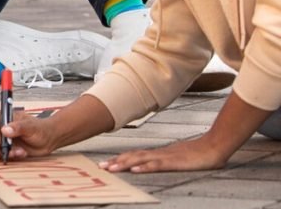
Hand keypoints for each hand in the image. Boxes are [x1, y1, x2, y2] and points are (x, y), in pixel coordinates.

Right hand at [0, 111, 59, 159]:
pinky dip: (10, 157)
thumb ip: (18, 127)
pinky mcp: (6, 149)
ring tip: (19, 152)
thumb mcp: (31, 126)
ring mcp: (3, 139)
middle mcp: (1, 128)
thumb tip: (5, 129)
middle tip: (8, 151)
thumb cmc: (41, 129)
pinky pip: (1, 155)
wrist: (49, 140)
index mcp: (4, 117)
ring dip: (5, 152)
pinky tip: (21, 154)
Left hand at [100, 136, 227, 172]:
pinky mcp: (175, 162)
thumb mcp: (178, 158)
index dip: (120, 159)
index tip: (106, 163)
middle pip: (133, 156)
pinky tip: (135, 170)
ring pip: (141, 159)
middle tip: (101, 167)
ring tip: (111, 168)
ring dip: (125, 164)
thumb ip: (165, 161)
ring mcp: (166, 157)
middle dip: (116, 162)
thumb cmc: (198, 153)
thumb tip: (153, 165)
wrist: (214, 146)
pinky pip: (158, 165)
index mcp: (158, 153)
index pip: (135, 155)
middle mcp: (159, 154)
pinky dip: (145, 167)